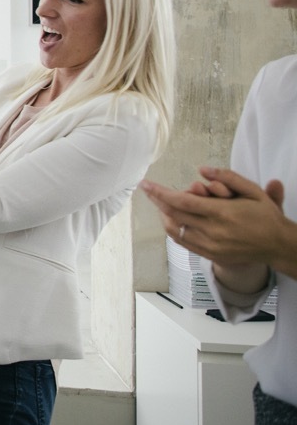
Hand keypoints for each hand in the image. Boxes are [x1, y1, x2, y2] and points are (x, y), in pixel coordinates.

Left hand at [140, 169, 287, 267]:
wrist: (278, 245)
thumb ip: (227, 177)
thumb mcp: (253, 191)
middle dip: (157, 201)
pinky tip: (171, 219)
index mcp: (222, 213)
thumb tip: (202, 169)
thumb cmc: (265, 216)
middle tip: (148, 190)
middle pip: (174, 215)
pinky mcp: (211, 255)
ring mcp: (211, 246)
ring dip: (164, 215)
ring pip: (175, 230)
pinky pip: (183, 242)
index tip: (146, 184)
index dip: (160, 193)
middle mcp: (213, 231)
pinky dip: (173, 230)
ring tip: (160, 203)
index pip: (182, 202)